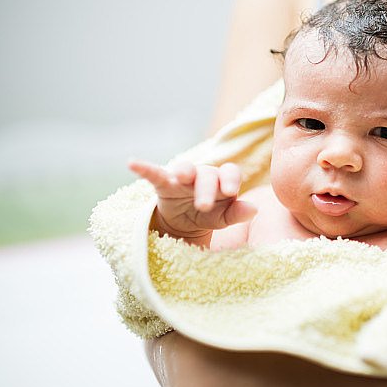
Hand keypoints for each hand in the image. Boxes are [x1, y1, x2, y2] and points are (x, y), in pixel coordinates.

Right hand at [128, 159, 257, 244]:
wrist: (185, 224)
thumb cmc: (211, 215)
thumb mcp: (223, 218)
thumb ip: (237, 213)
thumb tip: (254, 208)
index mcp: (223, 180)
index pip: (230, 172)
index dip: (231, 179)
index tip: (231, 191)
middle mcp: (204, 174)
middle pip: (208, 175)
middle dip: (206, 190)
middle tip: (204, 205)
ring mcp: (183, 177)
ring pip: (185, 168)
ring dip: (184, 171)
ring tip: (181, 176)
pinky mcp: (164, 183)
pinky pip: (154, 173)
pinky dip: (144, 168)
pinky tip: (132, 162)